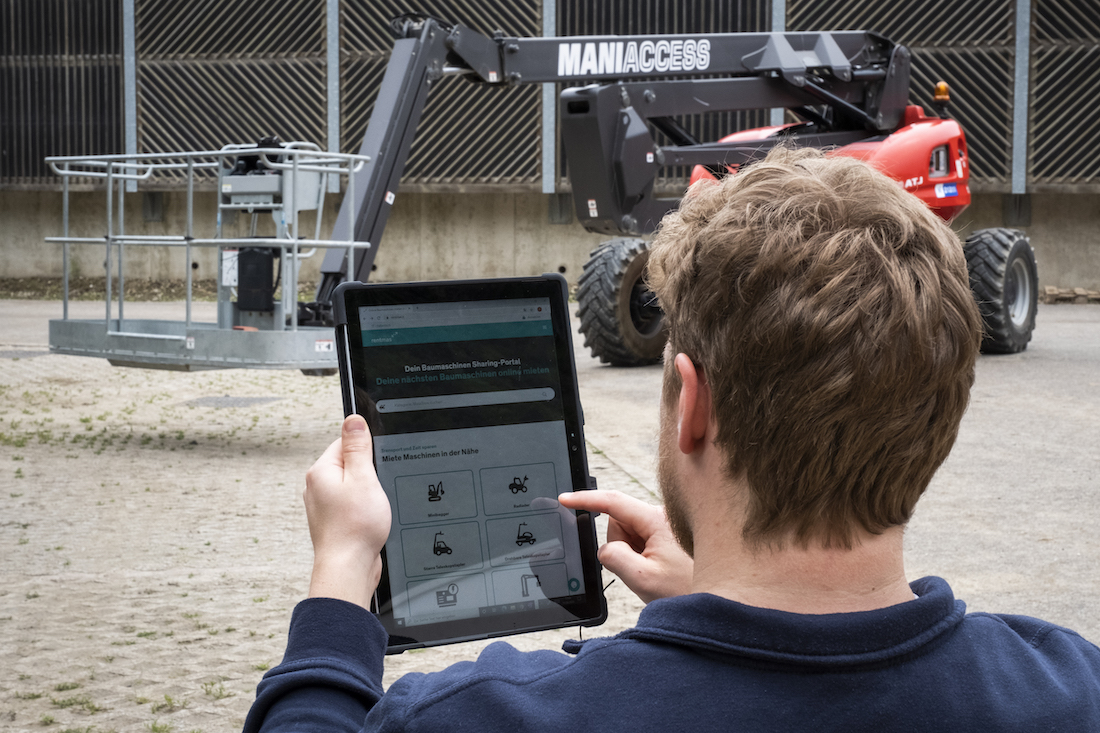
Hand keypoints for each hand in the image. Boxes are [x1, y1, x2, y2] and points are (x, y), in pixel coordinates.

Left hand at [303, 414, 391, 608]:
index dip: (368, 450)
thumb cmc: (354, 528)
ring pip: (354, 487)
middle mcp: (317, 487)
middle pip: (350, 464)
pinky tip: (371, 520)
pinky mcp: (335, 521)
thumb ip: (358, 447)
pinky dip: (365, 510)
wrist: (349, 568)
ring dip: (368, 494)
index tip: (378, 462)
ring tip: (373, 508)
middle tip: (377, 489)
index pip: (345, 442)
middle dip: (369, 474)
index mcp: (321, 471)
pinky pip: (353, 505)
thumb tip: (353, 420)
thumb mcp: (363, 478)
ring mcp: (325, 506)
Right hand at [559, 490, 692, 602]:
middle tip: (641, 569)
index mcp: (657, 520)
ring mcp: (669, 525)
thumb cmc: (689, 590)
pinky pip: (644, 540)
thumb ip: (614, 558)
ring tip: (657, 571)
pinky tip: (662, 569)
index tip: (565, 499)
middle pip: (621, 522)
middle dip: (622, 546)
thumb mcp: (643, 579)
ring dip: (634, 553)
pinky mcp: (673, 534)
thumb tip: (605, 549)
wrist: (723, 601)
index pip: (613, 502)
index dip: (585, 500)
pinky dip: (644, 555)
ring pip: (631, 533)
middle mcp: (665, 516)